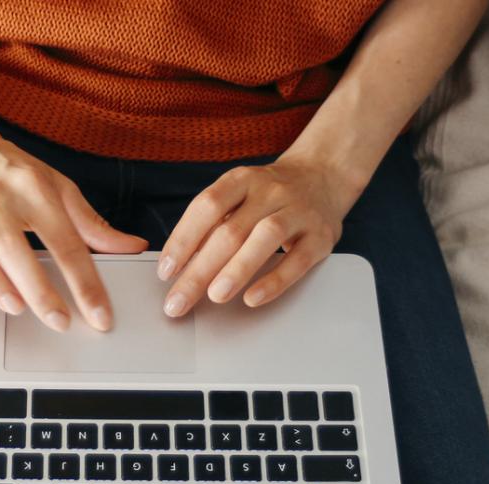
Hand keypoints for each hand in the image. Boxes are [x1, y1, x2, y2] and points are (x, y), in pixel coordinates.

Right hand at [0, 129, 147, 331]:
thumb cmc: (11, 170)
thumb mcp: (57, 187)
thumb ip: (92, 224)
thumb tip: (133, 247)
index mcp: (34, 190)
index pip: (67, 242)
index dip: (86, 284)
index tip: (100, 316)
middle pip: (17, 249)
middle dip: (40, 291)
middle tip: (60, 322)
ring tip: (16, 308)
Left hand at [158, 159, 366, 316]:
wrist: (323, 176)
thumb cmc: (269, 196)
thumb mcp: (239, 196)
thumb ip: (213, 224)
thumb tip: (179, 266)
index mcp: (242, 180)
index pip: (207, 206)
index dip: (183, 239)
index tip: (165, 271)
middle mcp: (270, 191)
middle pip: (231, 230)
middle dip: (200, 270)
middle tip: (179, 301)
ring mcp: (298, 211)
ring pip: (266, 238)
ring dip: (236, 269)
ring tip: (214, 296)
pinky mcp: (321, 235)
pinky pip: (298, 260)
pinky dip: (274, 280)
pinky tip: (253, 298)